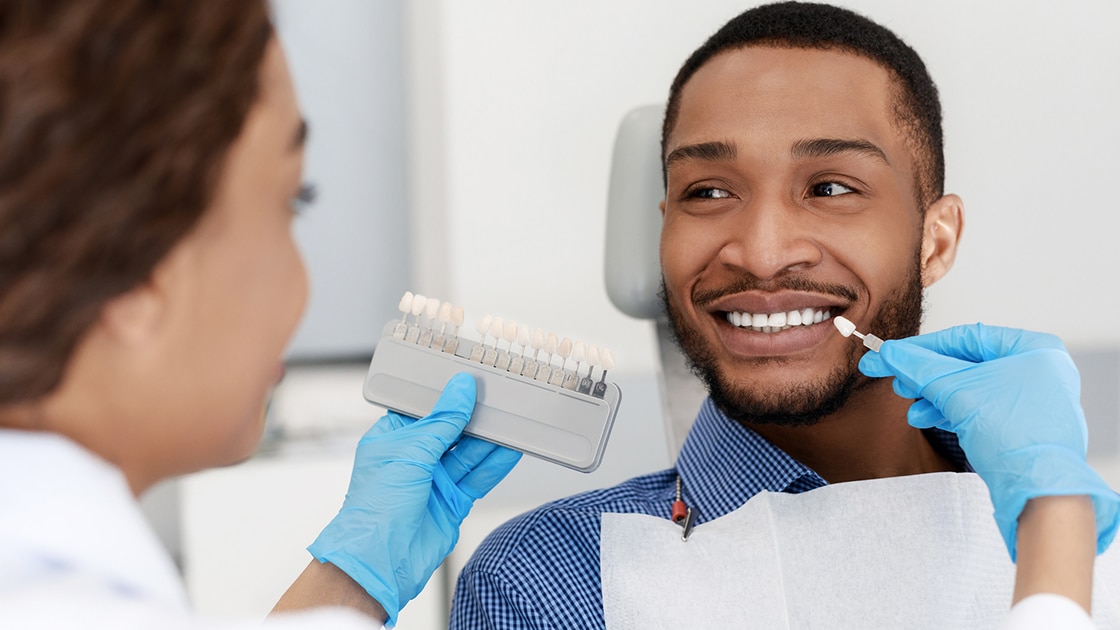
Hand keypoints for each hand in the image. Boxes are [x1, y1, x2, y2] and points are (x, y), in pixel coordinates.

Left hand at [308, 373, 520, 624]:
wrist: (380, 560)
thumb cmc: (376, 506)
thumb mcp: (411, 451)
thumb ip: (442, 420)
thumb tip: (461, 389)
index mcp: (393, 438)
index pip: (426, 409)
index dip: (448, 395)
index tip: (472, 379)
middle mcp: (414, 459)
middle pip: (452, 430)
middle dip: (475, 417)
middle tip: (500, 398)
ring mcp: (434, 481)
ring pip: (469, 454)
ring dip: (490, 440)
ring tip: (513, 420)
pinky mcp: (452, 502)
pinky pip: (478, 478)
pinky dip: (495, 465)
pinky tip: (511, 450)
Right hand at [858, 324, 1119, 559]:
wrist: (1040, 492)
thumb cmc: (1015, 435)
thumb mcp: (957, 391)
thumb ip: (920, 368)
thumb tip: (891, 353)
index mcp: (1033, 349)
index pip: (965, 338)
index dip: (922, 348)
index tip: (891, 355)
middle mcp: (1037, 370)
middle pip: (966, 364)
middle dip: (927, 377)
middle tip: (896, 382)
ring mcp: (1031, 400)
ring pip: (970, 389)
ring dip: (934, 398)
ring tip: (910, 408)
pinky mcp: (1022, 426)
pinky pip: (980, 410)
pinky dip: (951, 412)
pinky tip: (926, 418)